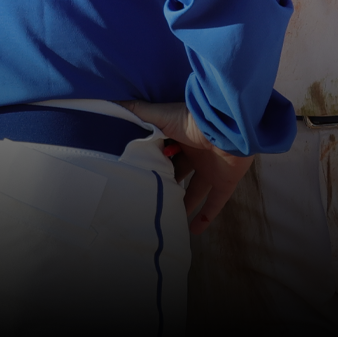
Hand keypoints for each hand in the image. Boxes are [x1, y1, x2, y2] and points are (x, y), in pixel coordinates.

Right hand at [122, 100, 254, 233]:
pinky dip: (206, 217)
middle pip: (177, 173)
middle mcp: (196, 153)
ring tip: (165, 218)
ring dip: (183, 204)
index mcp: (181, 137)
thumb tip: (110, 105)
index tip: (135, 176)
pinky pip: (216, 202)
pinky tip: (193, 231)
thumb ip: (137, 112)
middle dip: (165, 184)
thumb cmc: (191, 119)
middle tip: (147, 199)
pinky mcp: (226, 181)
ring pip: (195, 190)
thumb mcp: (159, 115)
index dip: (151, 163)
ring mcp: (212, 168)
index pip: (163, 153)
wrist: (227, 125)